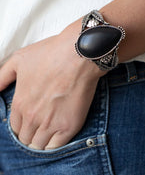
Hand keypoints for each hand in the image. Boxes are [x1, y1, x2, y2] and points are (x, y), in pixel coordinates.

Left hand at [0, 19, 105, 149]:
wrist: (79, 54)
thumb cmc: (51, 54)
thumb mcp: (19, 60)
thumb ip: (2, 77)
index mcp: (20, 103)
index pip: (15, 127)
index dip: (21, 124)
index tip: (30, 119)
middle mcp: (33, 117)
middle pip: (26, 138)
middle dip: (31, 132)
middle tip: (40, 123)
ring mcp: (51, 123)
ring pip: (39, 145)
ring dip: (42, 140)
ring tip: (49, 128)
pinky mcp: (69, 126)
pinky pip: (56, 147)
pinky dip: (55, 143)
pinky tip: (58, 132)